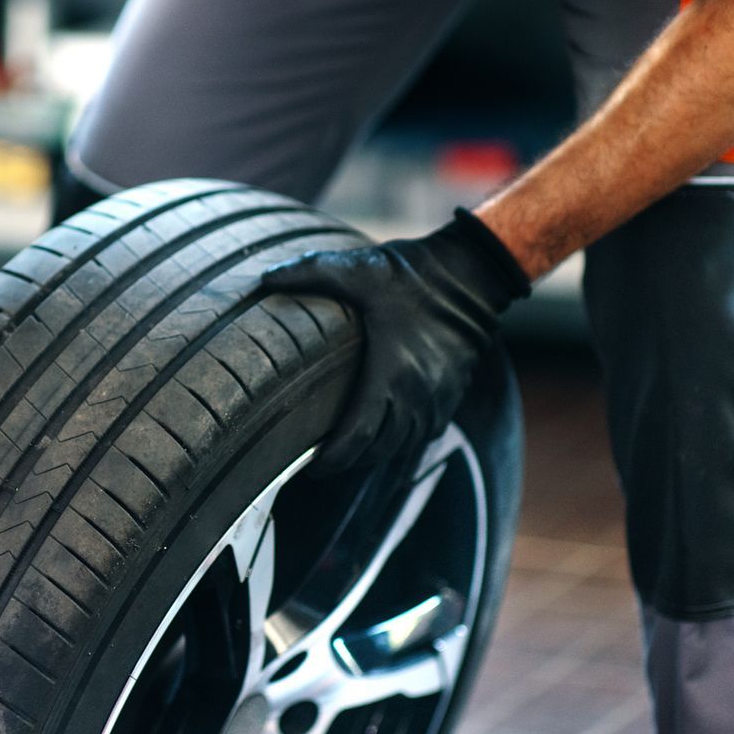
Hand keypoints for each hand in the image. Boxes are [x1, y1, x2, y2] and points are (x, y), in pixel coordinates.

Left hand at [261, 208, 529, 473]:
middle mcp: (416, 397)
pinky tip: (380, 434)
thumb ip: (308, 272)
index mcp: (390, 375)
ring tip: (344, 450)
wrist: (470, 276)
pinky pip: (422, 435)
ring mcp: (437, 400)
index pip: (357, 438)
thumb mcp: (357, 268)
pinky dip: (398, 442)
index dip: (332, 459)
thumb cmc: (410, 275)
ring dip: (372, 453)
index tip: (311, 465)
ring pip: (400, 447)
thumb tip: (263, 278)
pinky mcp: (450, 397)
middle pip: (376, 450)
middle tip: (319, 460)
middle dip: (347, 460)